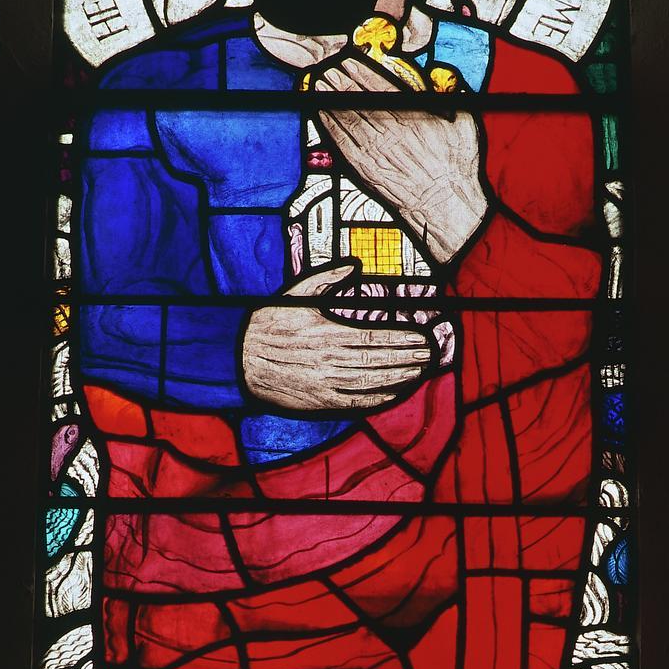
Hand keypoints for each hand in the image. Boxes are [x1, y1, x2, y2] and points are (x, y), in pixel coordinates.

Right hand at [241, 263, 434, 412]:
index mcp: (327, 332)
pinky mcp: (319, 401)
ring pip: (371, 383)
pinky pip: (355, 403)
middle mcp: (329, 360)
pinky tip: (395, 392)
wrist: (237, 359)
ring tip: (420, 372)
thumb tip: (354, 265)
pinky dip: (377, 399)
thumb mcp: (296, 294)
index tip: (422, 337)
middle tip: (430, 355)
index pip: (374, 338)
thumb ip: (328, 279)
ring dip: (399, 378)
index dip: (402, 339)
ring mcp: (325, 383)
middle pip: (378, 361)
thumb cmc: (269, 324)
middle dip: (408, 358)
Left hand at [315, 51, 488, 264]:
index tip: (349, 61)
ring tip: (319, 84)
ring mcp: (375, 150)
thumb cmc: (457, 167)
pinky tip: (322, 114)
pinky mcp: (365, 169)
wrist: (446, 205)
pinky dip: (330, 127)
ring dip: (331, 99)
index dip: (361, 72)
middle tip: (328, 68)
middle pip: (357, 99)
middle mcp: (389, 129)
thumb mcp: (464, 124)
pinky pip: (342, 144)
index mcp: (411, 115)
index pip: (379, 87)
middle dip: (340, 81)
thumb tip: (446, 77)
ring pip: (346, 118)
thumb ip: (452, 99)